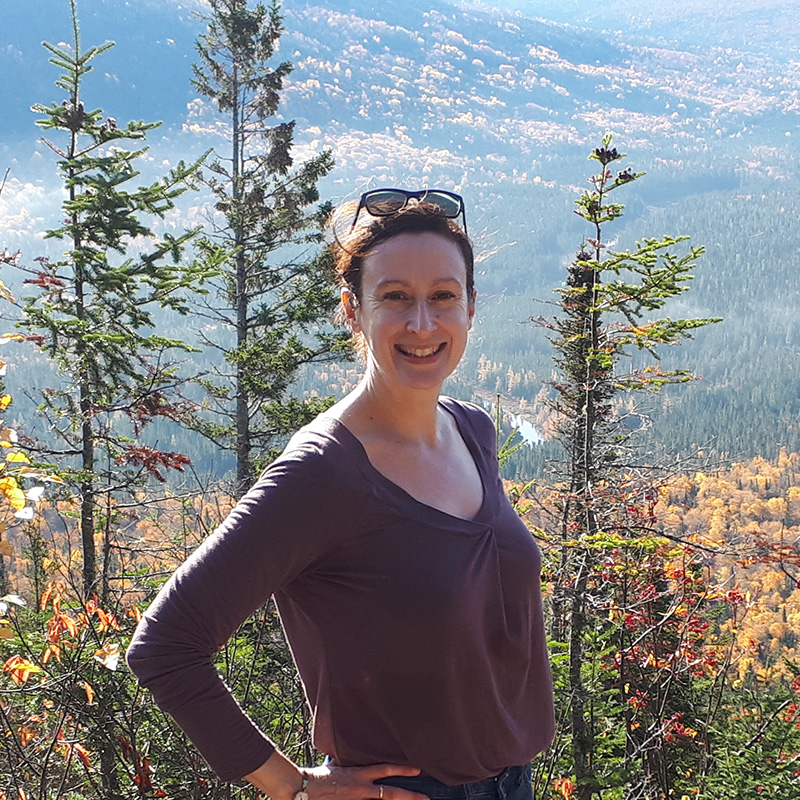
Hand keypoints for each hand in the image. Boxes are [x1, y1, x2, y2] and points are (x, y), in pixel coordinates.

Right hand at [304, 763, 427, 799]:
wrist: (304, 789)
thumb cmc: (320, 777)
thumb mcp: (339, 766)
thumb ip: (352, 766)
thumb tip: (359, 759)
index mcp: (358, 774)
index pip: (385, 769)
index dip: (402, 769)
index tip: (417, 769)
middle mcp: (360, 789)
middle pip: (389, 793)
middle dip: (409, 796)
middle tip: (425, 799)